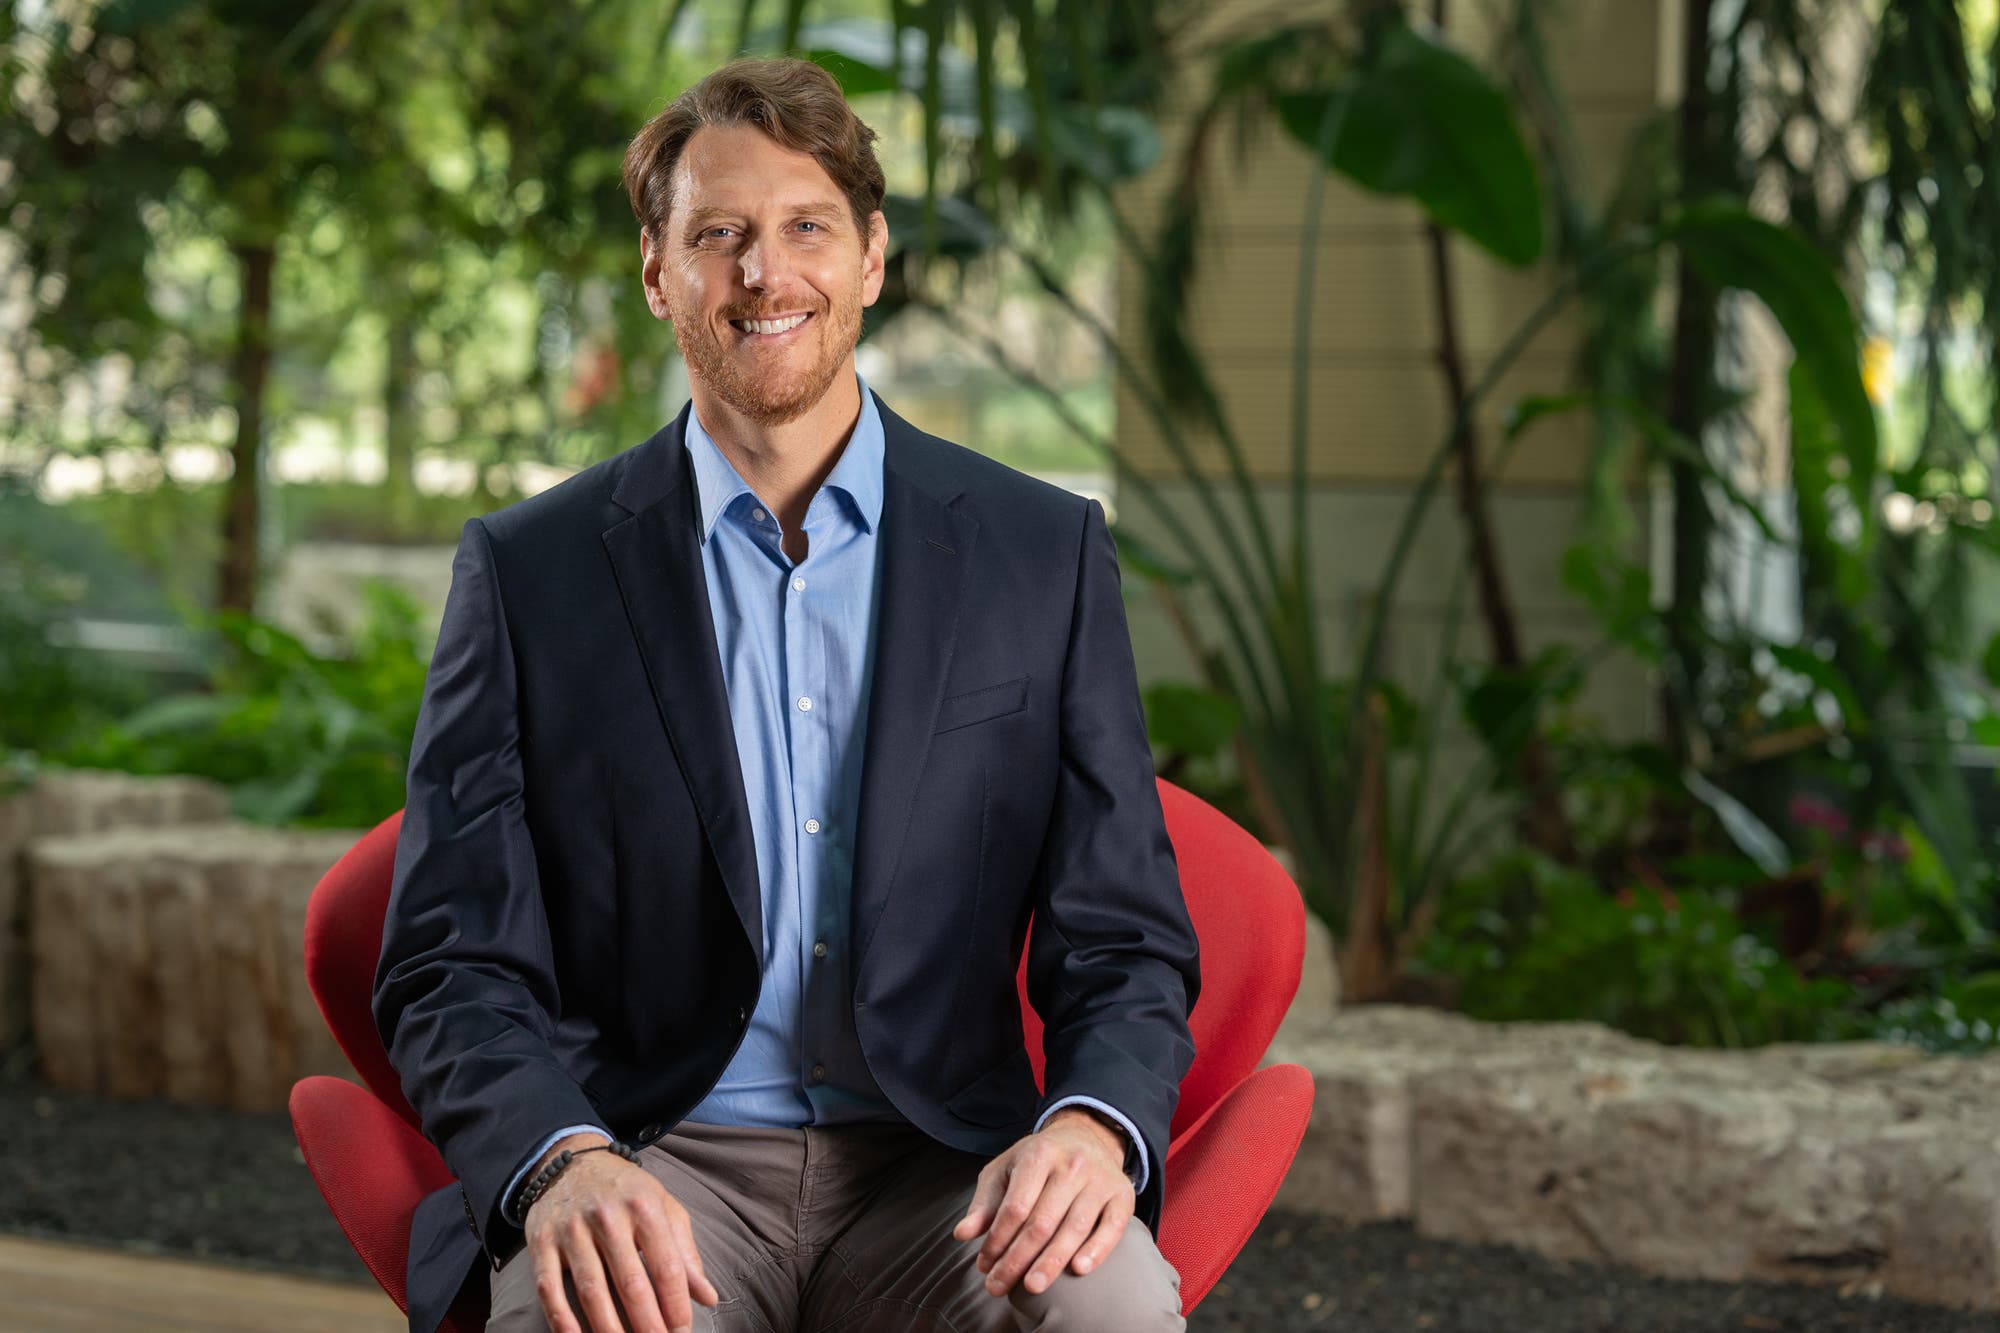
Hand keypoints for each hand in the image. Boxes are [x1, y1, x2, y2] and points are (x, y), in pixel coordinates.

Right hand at [523, 1132, 718, 1332]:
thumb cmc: (627, 1191)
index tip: (682, 1331)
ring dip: (609, 1329)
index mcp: (644, 1206)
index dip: (676, 1305)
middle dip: (647, 1325)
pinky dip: (562, 1321)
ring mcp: (572, 1229)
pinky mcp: (542, 1242)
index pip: (666, 1266)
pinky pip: (550, 1289)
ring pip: (592, 1290)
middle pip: (630, 1283)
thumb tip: (708, 1298)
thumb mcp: (663, 1208)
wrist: (572, 1161)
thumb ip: (686, 1254)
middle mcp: (607, 1216)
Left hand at [952, 1108, 1134, 1298]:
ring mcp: (1100, 1179)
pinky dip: (1097, 1250)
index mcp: (1039, 1154)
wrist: (1086, 1137)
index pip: (1015, 1206)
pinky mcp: (1122, 1195)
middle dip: (1017, 1259)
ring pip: (1074, 1228)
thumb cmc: (1038, 1160)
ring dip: (1051, 1262)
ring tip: (1031, 1286)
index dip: (997, 1240)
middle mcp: (1072, 1164)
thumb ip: (984, 1203)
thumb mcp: (1005, 1170)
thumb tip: (962, 1234)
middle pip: (1042, 1221)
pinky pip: (1112, 1227)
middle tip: (999, 1286)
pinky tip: (1078, 1270)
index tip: (984, 1266)